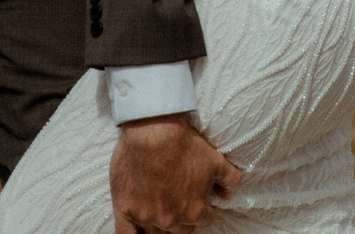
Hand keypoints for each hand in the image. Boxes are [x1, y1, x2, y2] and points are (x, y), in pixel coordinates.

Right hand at [111, 114, 240, 233]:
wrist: (153, 130)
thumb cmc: (183, 143)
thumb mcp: (216, 160)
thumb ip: (229, 180)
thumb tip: (228, 193)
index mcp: (194, 210)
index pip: (205, 220)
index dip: (204, 208)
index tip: (198, 198)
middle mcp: (171, 219)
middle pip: (182, 230)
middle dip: (183, 216)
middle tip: (178, 199)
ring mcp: (146, 217)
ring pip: (157, 233)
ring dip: (161, 223)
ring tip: (159, 207)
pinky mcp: (125, 210)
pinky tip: (139, 230)